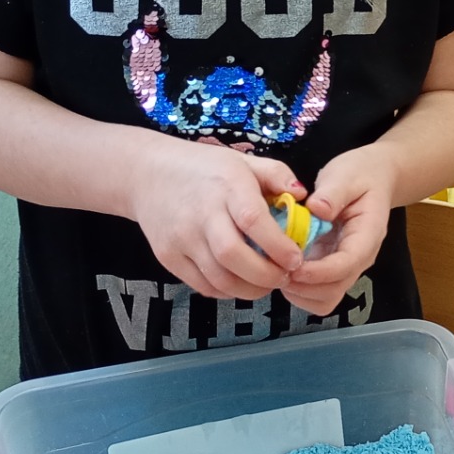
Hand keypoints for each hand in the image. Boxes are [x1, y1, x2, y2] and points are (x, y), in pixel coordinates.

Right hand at [129, 137, 305, 300]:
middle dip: (266, 276)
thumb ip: (277, 175)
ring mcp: (181, 238)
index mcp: (226, 186)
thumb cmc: (206, 169)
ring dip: (250, 289)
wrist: (148, 173)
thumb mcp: (244, 162)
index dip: (278, 246)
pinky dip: (227, 291)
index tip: (296, 259)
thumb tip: (304, 196)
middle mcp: (201, 213)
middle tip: (285, 276)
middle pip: (234, 256)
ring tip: (266, 283)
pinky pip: (202, 285)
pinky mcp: (167, 256)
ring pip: (219, 278)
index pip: (253, 220)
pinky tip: (241, 282)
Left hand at [282, 144, 397, 315]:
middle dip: (303, 286)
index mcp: (367, 236)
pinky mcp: (332, 269)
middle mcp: (359, 258)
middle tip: (275, 268)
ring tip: (277, 270)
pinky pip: (317, 294)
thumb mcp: (347, 175)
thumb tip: (316, 209)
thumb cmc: (360, 175)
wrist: (375, 179)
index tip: (292, 267)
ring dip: (299, 293)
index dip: (319, 272)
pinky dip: (299, 291)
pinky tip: (284, 269)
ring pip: (325, 299)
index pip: (347, 264)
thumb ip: (333, 192)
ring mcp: (346, 267)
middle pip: (334, 290)